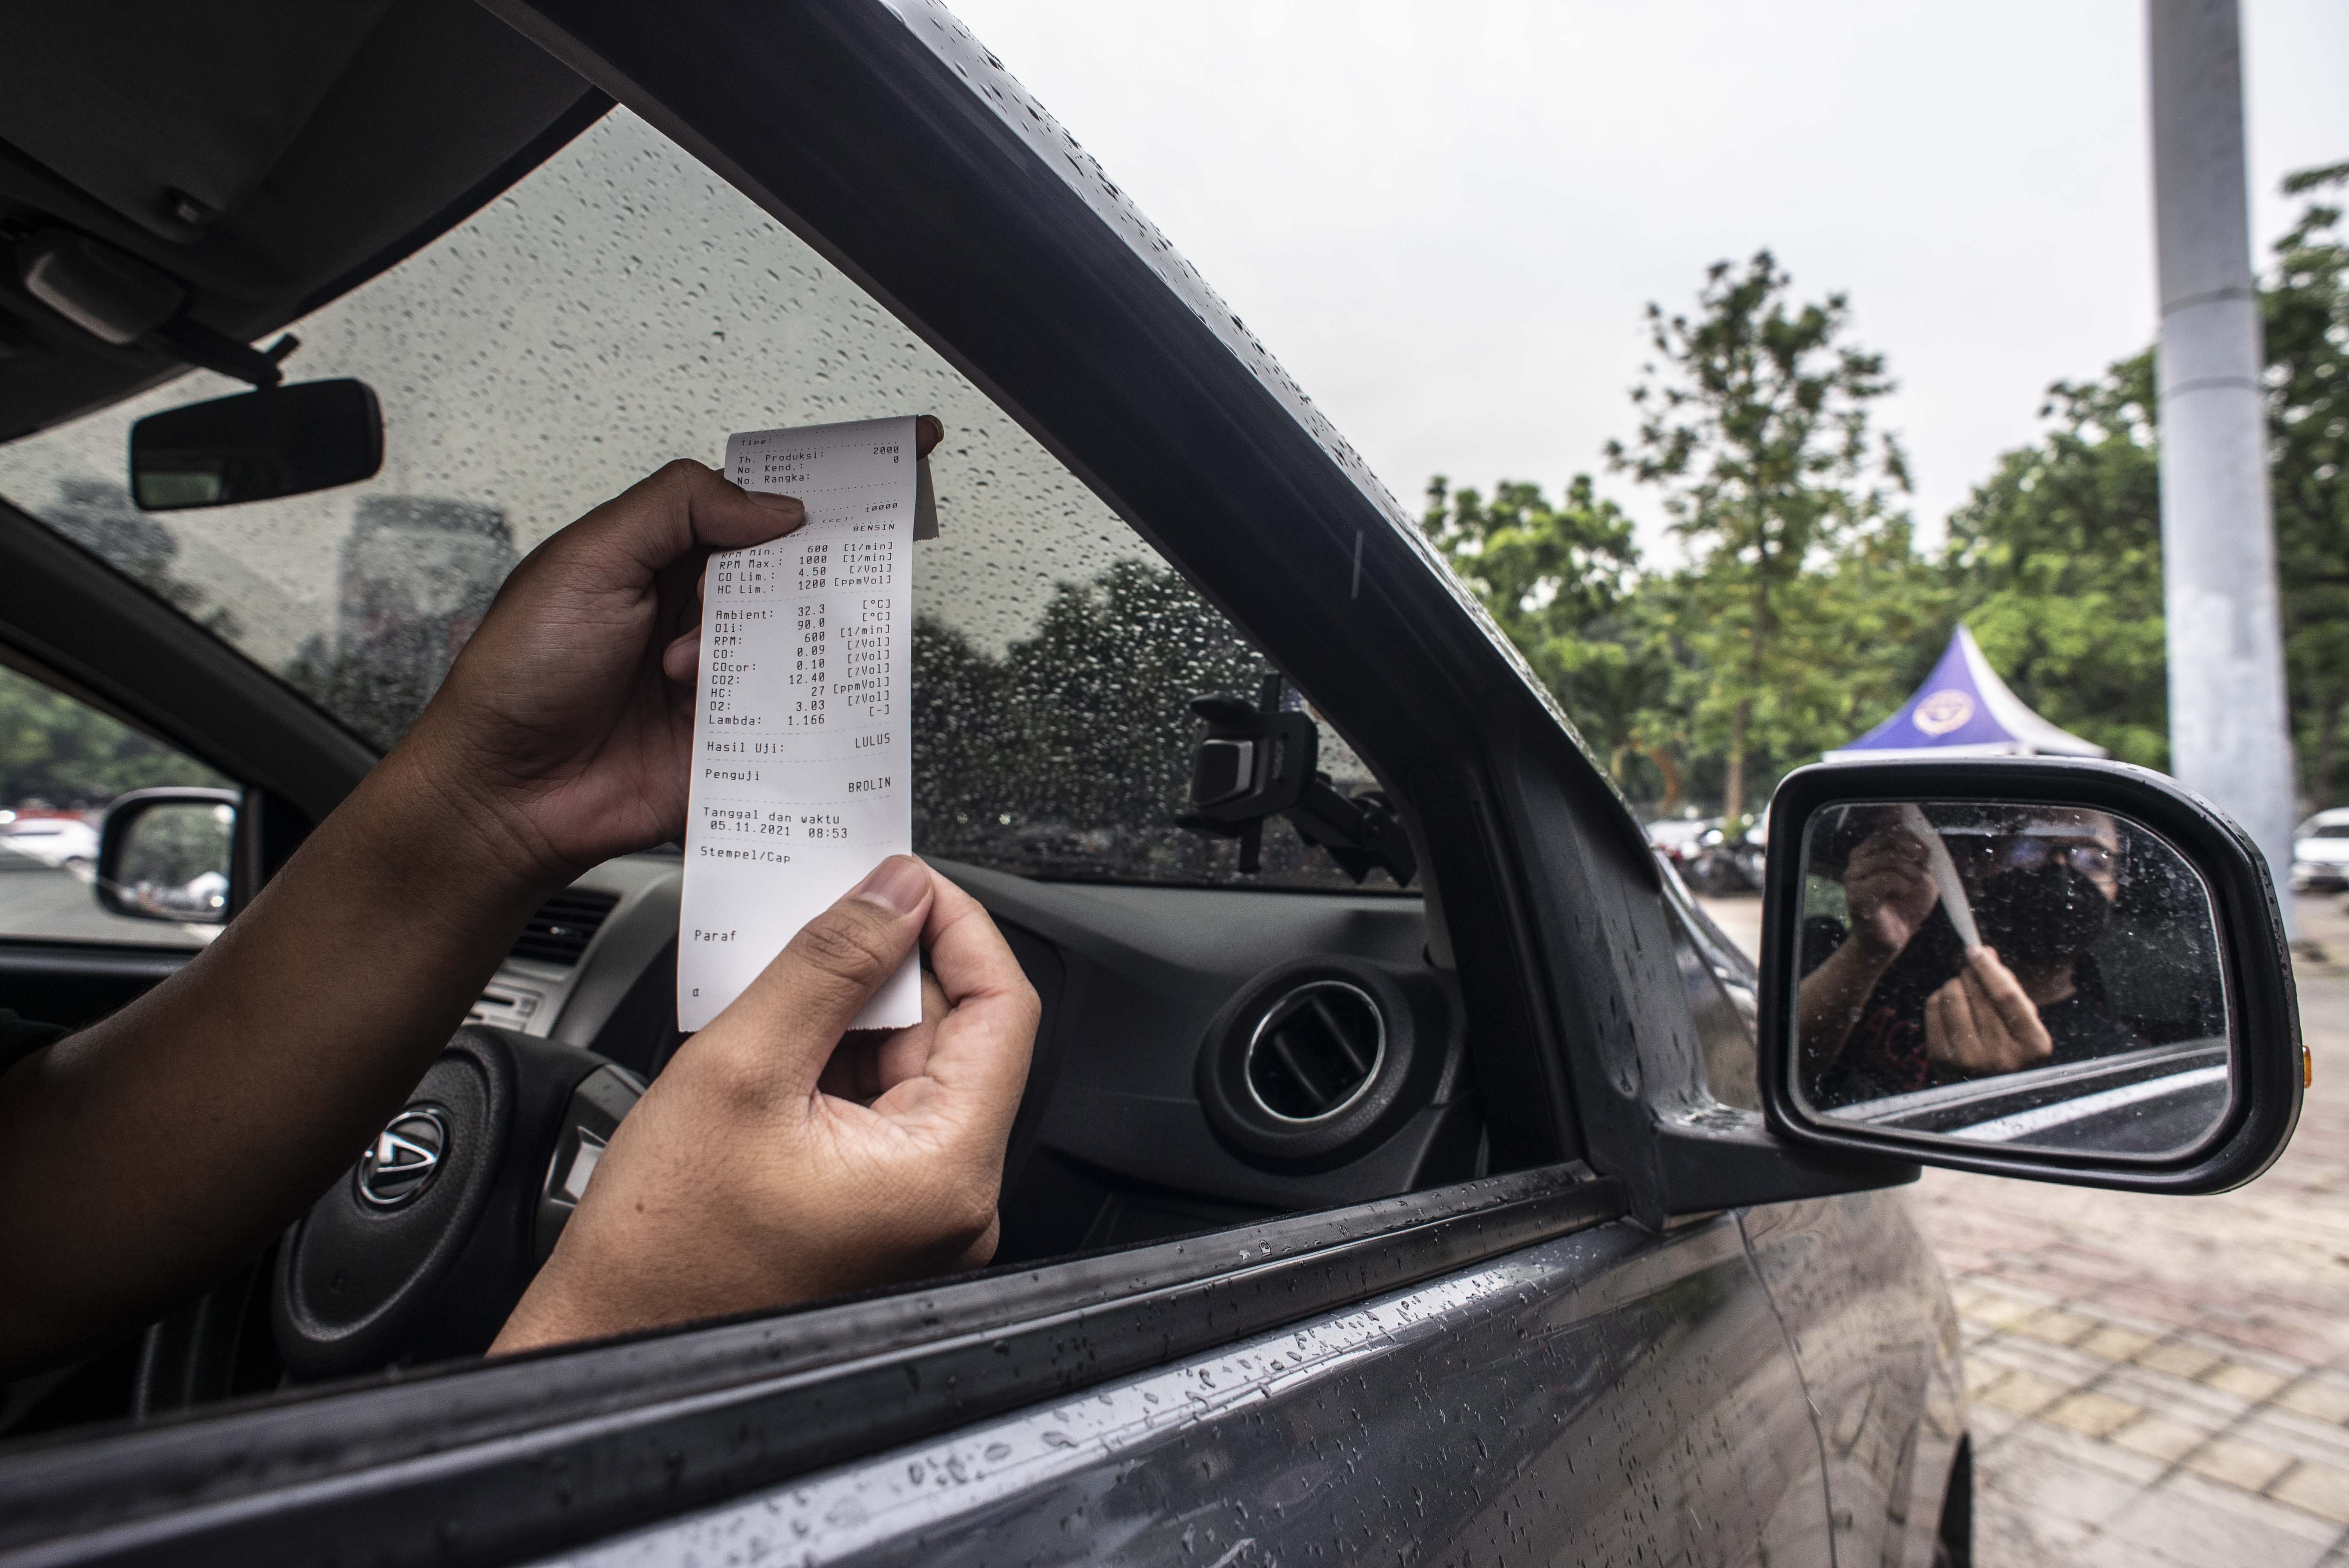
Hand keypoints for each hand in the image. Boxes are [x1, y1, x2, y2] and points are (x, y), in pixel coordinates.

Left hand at [393, 418, 942, 887]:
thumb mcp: (587, 560)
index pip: (757, 499)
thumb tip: (773, 506)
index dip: (821, 480)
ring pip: (797, 643)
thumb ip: (678, 508)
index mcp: (665, 554)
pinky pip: (791, 717)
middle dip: (800, 575)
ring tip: (680, 673)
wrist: (505, 791)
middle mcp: (700, 610)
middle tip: (758, 592)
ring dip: (759, 653)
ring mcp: (722, 674)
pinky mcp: (737, 738)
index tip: (901, 447)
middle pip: (793, 572)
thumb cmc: (520, 673)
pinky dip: (784, 713)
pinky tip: (737, 715)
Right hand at [490, 855, 1038, 1352]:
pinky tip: (780, 1033)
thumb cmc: (661, 1251)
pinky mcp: (878, 1216)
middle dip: (895, 965)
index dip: (958, 927)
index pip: (1005, 1010)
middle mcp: (952, 1202)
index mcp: (945, 1173)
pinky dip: (837, 1058)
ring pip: (913, 1068)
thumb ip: (828, 966)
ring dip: (857, 1009)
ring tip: (785, 976)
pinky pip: (880, 1109)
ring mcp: (916, 1214)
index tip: (906, 881)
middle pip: (958, 1037)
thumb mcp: (740, 1069)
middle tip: (830, 911)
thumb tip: (894, 894)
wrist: (609, 1344)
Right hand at [1843, 823, 1939, 959]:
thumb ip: (1917, 852)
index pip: (1887, 822)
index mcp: (1872, 848)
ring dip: (1910, 874)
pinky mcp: (1856, 894)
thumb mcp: (1921, 872)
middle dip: (1914, 854)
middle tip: (1920, 873)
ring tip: (1910, 888)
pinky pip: (1886, 879)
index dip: (1905, 825)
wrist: (1894, 937)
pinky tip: (1902, 895)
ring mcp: (1853, 875)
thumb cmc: (1907, 905)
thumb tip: (1916, 832)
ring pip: (1889, 858)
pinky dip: (1902, 886)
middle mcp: (1858, 857)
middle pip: (1890, 838)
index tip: (1919, 845)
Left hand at [1924, 946, 2052, 1075]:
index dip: (1989, 968)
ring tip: (1964, 990)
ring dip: (1955, 983)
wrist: (1987, 1095)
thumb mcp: (2025, 1024)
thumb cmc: (2010, 1049)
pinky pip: (1934, 1008)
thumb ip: (2010, 990)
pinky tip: (1950, 1004)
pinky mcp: (1941, 1059)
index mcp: (2033, 1046)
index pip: (2006, 996)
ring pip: (1952, 996)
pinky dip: (1940, 997)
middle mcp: (2001, 1056)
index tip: (1977, 949)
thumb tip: (1985, 953)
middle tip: (1971, 966)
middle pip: (1977, 993)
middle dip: (1971, 972)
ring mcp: (1969, 1060)